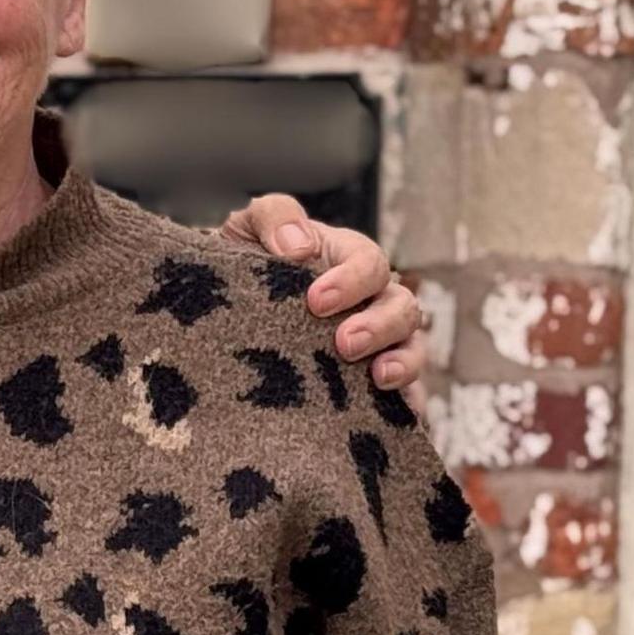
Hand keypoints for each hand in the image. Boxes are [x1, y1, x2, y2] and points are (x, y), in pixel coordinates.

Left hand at [220, 194, 428, 408]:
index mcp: (347, 261)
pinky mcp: (370, 386)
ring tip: (378, 378)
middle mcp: (371, 301)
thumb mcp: (249, 229)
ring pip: (412, 349)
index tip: (316, 301)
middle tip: (345, 344)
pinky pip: (405, 398)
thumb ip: (274, 217)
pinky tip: (397, 417)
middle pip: (402, 307)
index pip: (369, 264)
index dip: (352, 281)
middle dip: (379, 325)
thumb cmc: (243, 264)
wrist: (221, 312)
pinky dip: (408, 405)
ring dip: (403, 362)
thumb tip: (298, 246)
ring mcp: (377, 344)